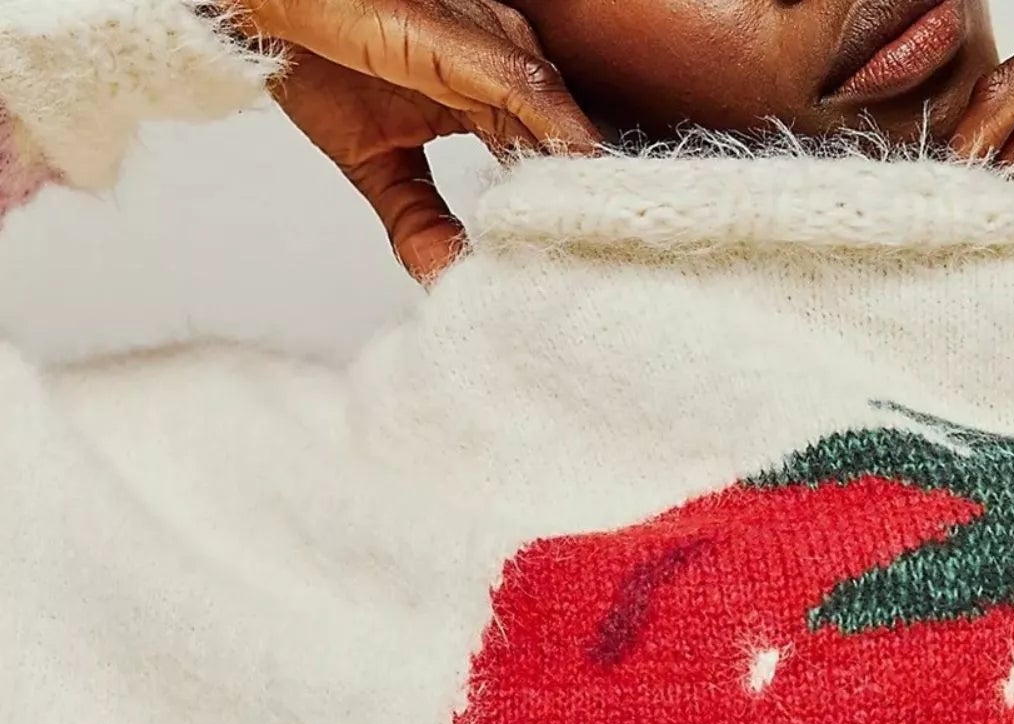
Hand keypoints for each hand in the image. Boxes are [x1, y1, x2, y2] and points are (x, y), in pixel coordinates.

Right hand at [235, 0, 601, 279]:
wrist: (261, 8)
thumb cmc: (316, 58)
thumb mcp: (377, 165)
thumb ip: (419, 223)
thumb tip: (447, 283)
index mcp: (480, 92)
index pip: (542, 152)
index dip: (570, 202)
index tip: (597, 254)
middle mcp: (493, 63)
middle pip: (562, 133)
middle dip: (593, 192)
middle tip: (629, 248)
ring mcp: (481, 46)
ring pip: (556, 110)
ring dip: (589, 168)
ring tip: (620, 222)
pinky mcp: (456, 38)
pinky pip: (524, 86)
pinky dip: (559, 129)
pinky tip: (582, 169)